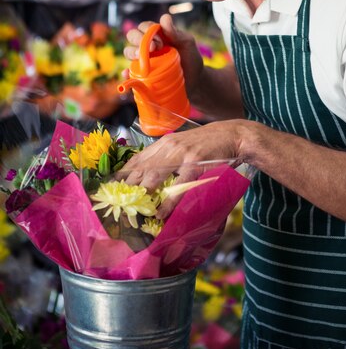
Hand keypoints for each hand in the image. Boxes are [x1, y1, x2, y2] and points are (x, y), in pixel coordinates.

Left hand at [115, 121, 243, 217]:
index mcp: (164, 144)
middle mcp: (168, 147)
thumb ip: (166, 157)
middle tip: (117, 206)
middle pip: (141, 169)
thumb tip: (149, 177)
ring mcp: (181, 155)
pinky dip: (169, 201)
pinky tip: (161, 213)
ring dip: (142, 195)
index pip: (136, 160)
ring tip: (133, 211)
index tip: (110, 190)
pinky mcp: (195, 164)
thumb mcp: (182, 146)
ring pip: (154, 176)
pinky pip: (178, 185)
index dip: (121, 176)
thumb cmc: (207, 144)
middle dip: (127, 188)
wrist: (232, 135)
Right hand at [123, 13, 203, 95]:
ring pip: (128, 52)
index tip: (160, 43)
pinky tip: (128, 74)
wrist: (195, 78)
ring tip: (143, 60)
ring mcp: (143, 58)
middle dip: (138, 39)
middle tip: (152, 49)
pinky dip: (126, 73)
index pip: (144, 27)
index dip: (148, 31)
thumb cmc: (190, 57)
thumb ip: (175, 32)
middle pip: (132, 36)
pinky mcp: (142, 74)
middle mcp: (147, 45)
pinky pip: (129, 72)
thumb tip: (165, 17)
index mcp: (156, 34)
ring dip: (132, 53)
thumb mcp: (186, 43)